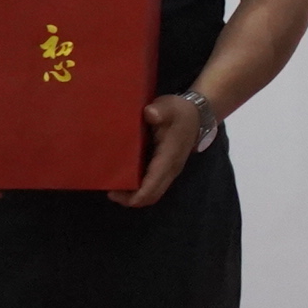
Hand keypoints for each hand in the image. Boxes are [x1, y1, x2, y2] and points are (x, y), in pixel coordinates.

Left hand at [122, 92, 210, 207]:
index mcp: (168, 159)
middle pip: (152, 196)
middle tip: (110, 191)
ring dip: (134, 195)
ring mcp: (169, 171)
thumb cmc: (180, 112)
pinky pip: (152, 186)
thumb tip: (149, 113)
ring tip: (114, 186)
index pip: (152, 186)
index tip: (113, 193)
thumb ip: (160, 110)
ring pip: (152, 193)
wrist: (197, 115)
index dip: (134, 196)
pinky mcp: (166, 168)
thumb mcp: (170, 107)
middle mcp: (170, 170)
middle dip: (130, 199)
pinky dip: (139, 187)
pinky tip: (124, 177)